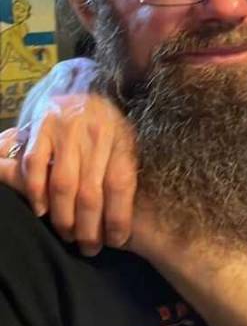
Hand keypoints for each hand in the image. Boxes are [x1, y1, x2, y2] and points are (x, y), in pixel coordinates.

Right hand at [0, 94, 137, 255]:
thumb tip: (130, 207)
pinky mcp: (43, 126)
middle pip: (92, 192)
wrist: (80, 77)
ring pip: (65, 184)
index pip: (121, 185)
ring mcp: (68, 129)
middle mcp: (97, 134)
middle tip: (89, 248)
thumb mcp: (125, 135)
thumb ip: (124, 165)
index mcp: (122, 137)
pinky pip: (37, 166)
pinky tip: (42, 210)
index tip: (117, 241)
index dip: (118, 217)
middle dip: (90, 227)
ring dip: (64, 217)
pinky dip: (37, 192)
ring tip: (67, 235)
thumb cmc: (106, 117)